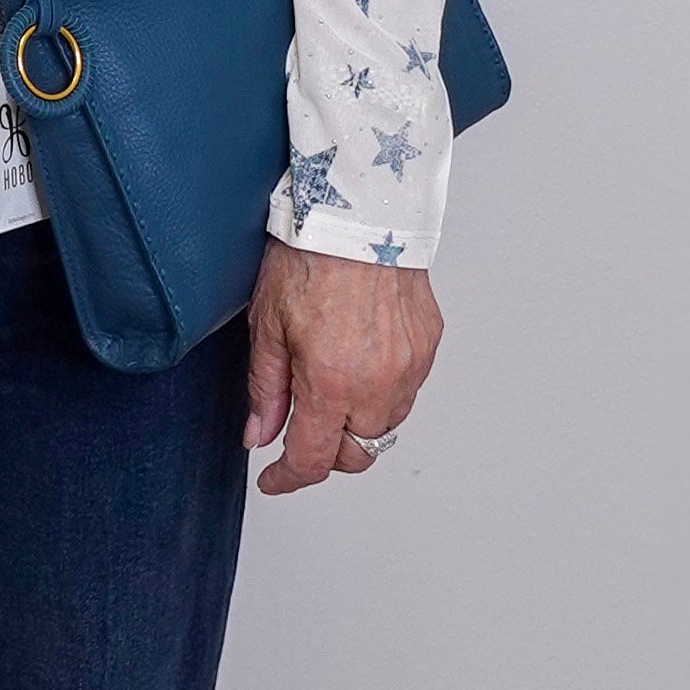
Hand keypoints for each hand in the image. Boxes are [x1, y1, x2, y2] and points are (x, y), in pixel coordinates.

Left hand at [246, 239, 442, 496]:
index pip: (313, 460)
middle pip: (357, 452)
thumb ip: (266, 390)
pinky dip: (383, 391)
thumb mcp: (267, 326)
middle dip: (327, 451)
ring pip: (386, 425)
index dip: (288, 478)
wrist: (358, 210)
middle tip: (301, 428)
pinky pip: (408, 390)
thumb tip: (260, 434)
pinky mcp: (429, 345)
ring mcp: (411, 366)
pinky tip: (361, 362)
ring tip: (332, 387)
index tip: (274, 478)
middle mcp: (379, 383)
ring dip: (358, 422)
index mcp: (332, 382)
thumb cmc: (309, 256)